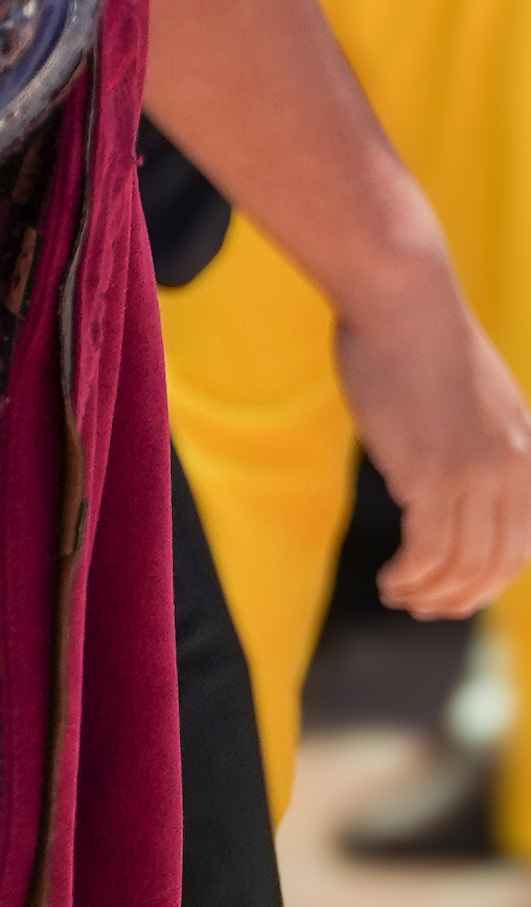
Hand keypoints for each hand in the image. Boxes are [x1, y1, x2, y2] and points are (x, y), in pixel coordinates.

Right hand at [332, 241, 530, 624]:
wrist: (403, 299)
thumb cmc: (420, 337)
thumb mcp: (470, 397)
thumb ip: (474, 440)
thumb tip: (445, 477)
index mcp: (528, 450)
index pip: (524, 541)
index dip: (491, 580)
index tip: (455, 593)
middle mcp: (514, 468)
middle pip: (500, 564)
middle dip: (463, 597)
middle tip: (425, 607)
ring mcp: (478, 475)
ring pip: (464, 566)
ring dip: (431, 593)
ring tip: (399, 595)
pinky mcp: (435, 476)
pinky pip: (429, 553)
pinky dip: (411, 577)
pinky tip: (390, 578)